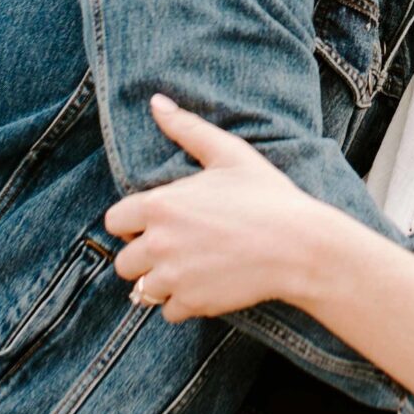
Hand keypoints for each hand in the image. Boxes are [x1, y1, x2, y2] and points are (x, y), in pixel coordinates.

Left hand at [105, 95, 317, 320]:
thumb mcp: (230, 154)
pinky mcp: (192, 302)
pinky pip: (168, 311)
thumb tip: (156, 102)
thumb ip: (187, 128)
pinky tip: (206, 285)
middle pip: (124, 262)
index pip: (114, 222)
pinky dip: (183, 302)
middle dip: (144, 257)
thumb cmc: (267, 196)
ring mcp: (173, 277)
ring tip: (190, 269)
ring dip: (161, 282)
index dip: (132, 224)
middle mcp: (158, 244)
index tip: (157, 223)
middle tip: (177, 249)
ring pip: (142, 290)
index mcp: (160, 205)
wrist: (299, 245)